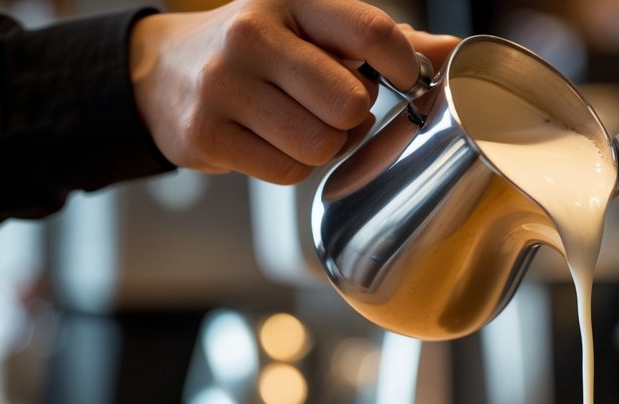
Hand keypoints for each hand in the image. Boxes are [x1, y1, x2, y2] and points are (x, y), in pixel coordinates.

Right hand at [129, 0, 457, 183]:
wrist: (164, 72)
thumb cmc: (262, 52)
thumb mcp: (315, 30)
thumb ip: (384, 43)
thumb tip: (454, 51)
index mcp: (290, 0)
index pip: (370, 32)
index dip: (403, 67)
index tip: (406, 81)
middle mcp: (252, 35)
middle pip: (351, 104)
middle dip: (353, 117)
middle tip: (333, 107)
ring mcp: (224, 84)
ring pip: (321, 145)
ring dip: (324, 146)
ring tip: (301, 123)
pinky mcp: (207, 132)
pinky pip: (287, 172)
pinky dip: (292, 167)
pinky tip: (274, 141)